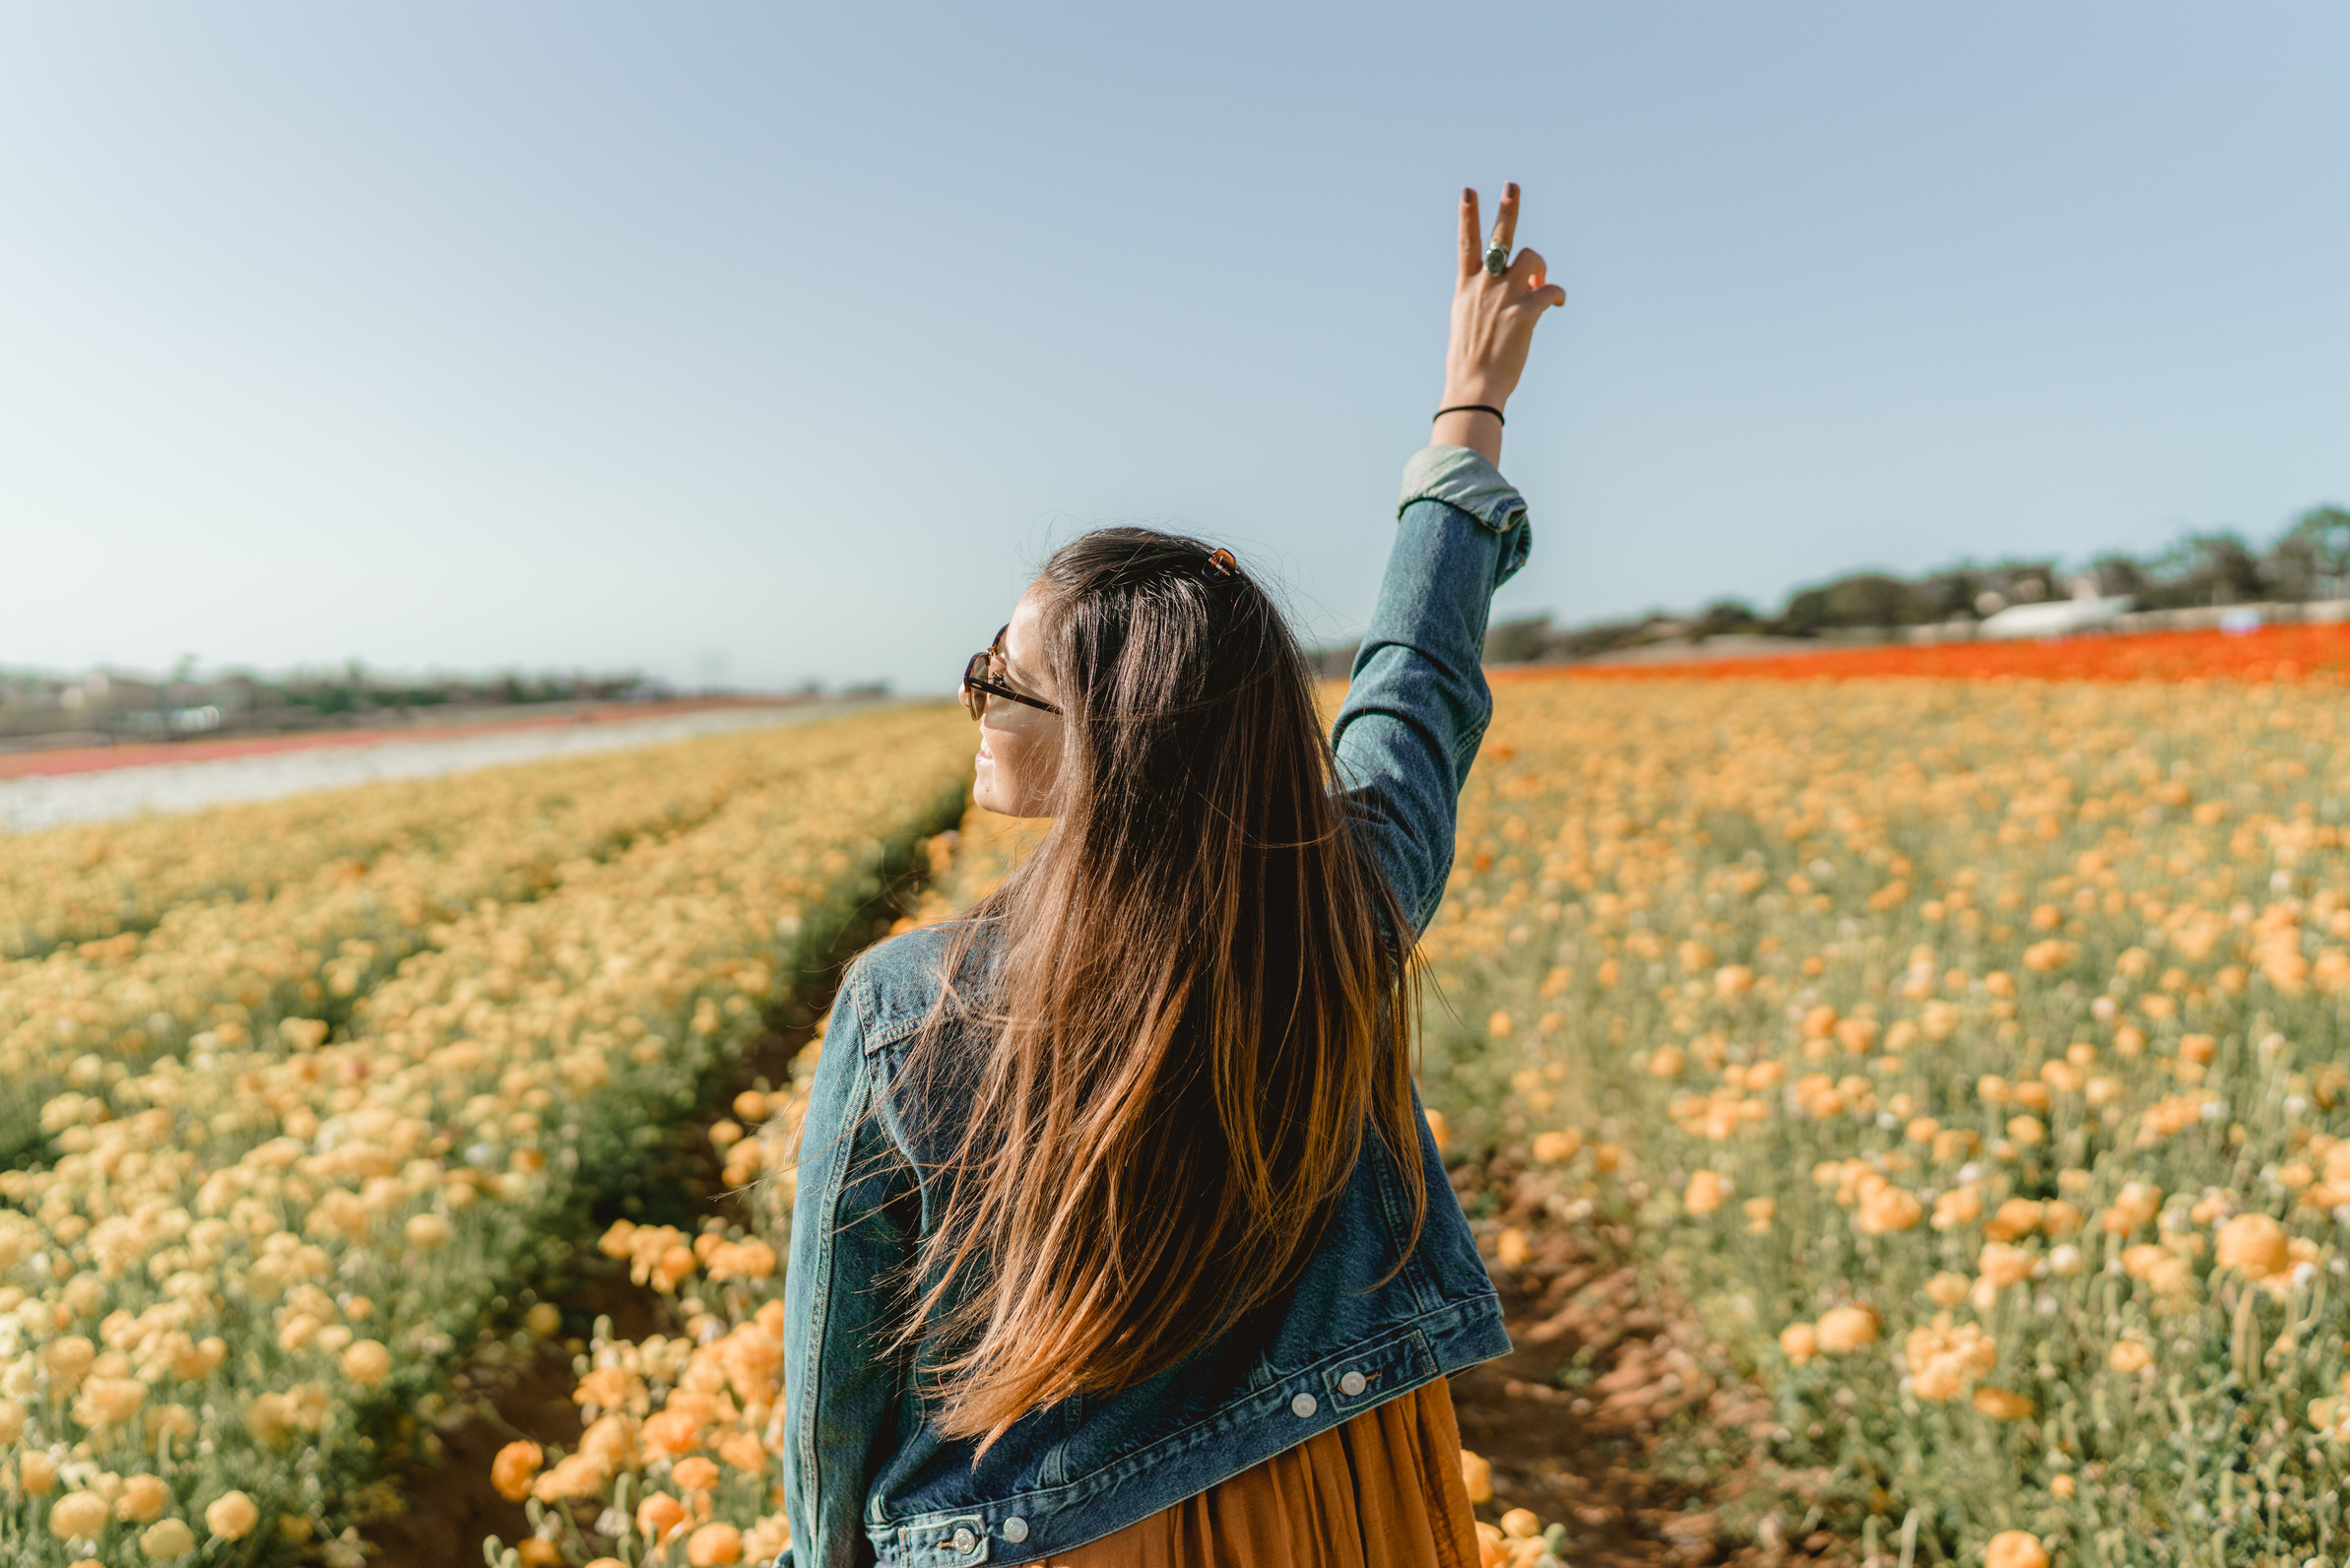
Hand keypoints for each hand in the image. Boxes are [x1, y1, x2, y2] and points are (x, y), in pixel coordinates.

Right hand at [1433, 184, 1565, 462]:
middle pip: (1499, 237)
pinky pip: (1550, 290)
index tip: (1468, 191)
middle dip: (1507, 208)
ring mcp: (1504, 296)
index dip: (1467, 215)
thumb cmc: (1469, 361)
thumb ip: (1482, 299)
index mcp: (1466, 286)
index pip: (1466, 243)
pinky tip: (1557, 302)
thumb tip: (1510, 292)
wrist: (1474, 387)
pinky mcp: (1524, 312)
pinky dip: (1556, 293)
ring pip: (1531, 258)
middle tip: (1513, 185)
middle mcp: (1484, 285)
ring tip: (1540, 280)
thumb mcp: (1465, 322)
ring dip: (1540, 266)